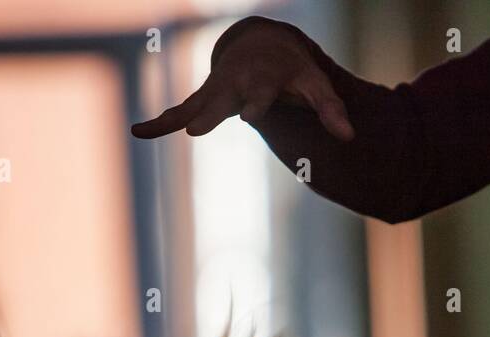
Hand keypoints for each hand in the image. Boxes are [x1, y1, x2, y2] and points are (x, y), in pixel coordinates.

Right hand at [131, 17, 353, 140]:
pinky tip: (139, 131)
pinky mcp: (205, 98)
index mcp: (265, 77)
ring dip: (176, 118)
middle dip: (210, 113)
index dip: (257, 104)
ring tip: (147, 129)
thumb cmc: (294, 71)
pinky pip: (181, 111)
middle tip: (194, 129)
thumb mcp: (316, 86)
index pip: (263, 93)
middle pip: (222, 98)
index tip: (249, 116)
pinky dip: (161, 122)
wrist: (266, 45)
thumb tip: (350, 138)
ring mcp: (217, 89)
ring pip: (195, 105)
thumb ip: (331, 110)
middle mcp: (237, 81)